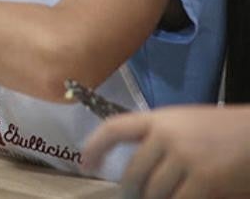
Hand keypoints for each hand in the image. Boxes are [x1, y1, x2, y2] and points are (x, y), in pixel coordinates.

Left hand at [83, 105, 249, 198]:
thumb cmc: (225, 130)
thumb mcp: (187, 124)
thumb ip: (160, 139)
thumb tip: (137, 169)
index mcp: (160, 119)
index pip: (115, 129)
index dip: (95, 147)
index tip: (84, 164)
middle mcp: (167, 137)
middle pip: (133, 173)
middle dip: (130, 192)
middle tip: (133, 198)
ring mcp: (185, 159)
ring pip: (154, 193)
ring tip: (160, 197)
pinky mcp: (204, 181)